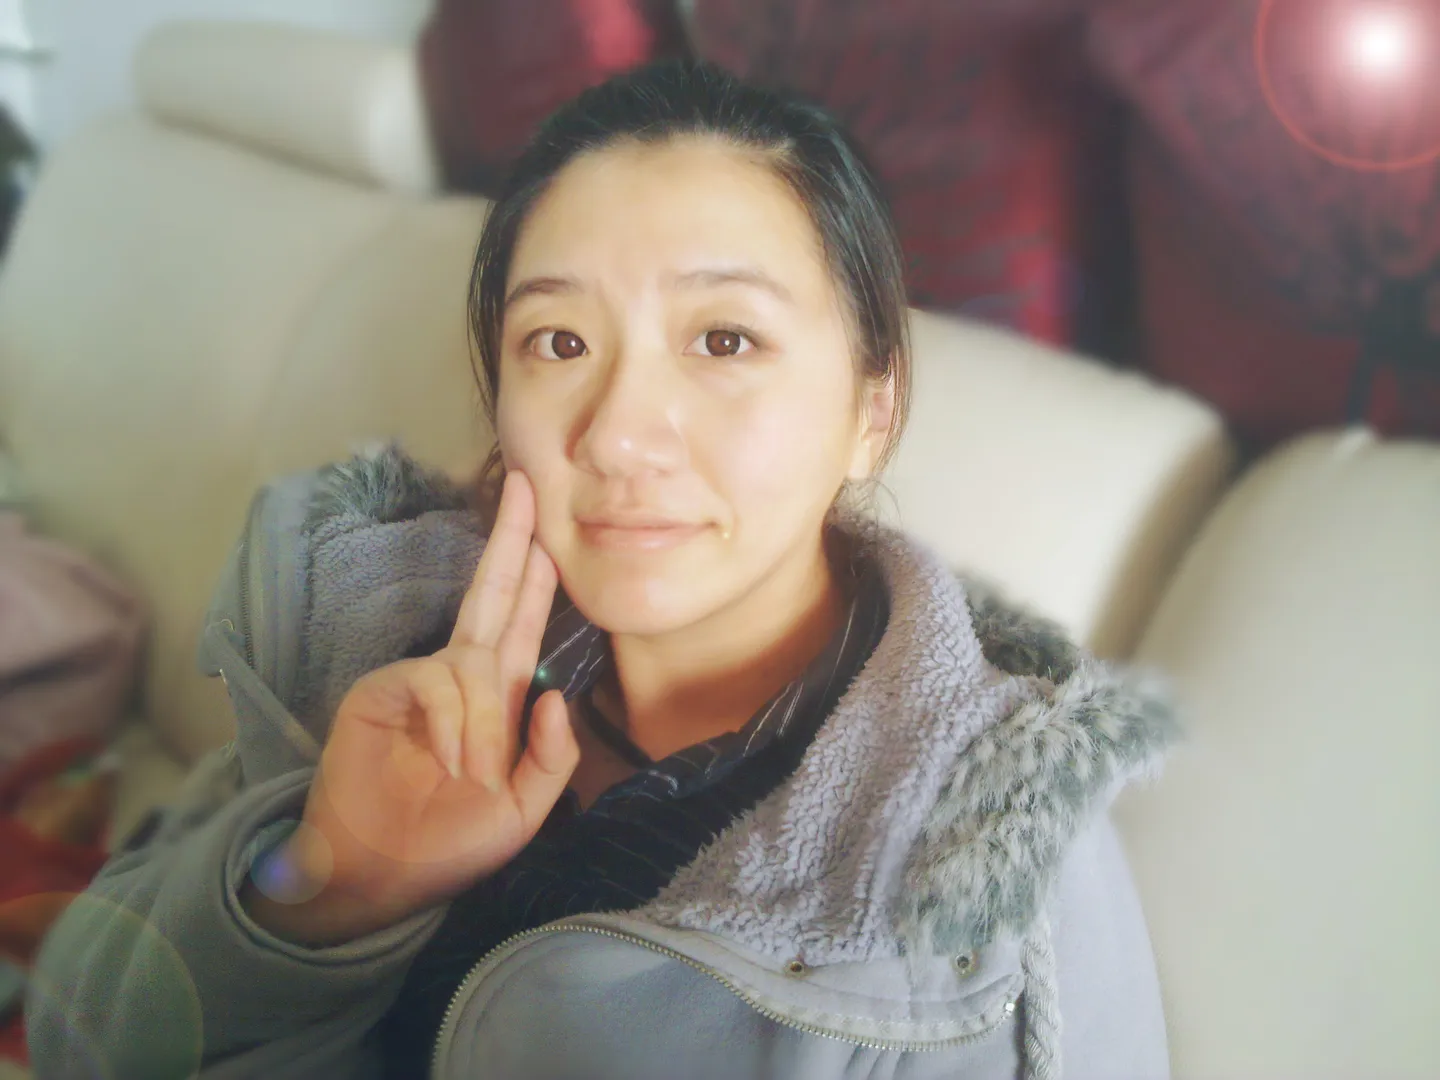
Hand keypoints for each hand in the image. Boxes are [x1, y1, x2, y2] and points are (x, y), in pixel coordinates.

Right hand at [244, 471, 578, 944]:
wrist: (382, 878)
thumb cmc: (451, 844)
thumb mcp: (525, 809)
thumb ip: (553, 757)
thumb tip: (555, 696)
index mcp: (497, 700)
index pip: (521, 624)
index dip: (534, 577)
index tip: (548, 530)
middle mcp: (459, 677)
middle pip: (490, 596)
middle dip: (509, 542)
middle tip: (521, 488)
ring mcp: (417, 680)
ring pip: (475, 663)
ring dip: (483, 725)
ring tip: (471, 775)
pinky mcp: (382, 690)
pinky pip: (437, 682)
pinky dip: (452, 725)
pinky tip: (448, 761)